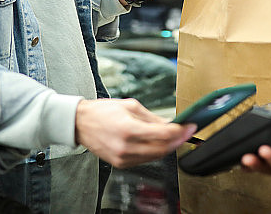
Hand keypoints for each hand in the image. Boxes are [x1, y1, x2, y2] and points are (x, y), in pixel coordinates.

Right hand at [75, 98, 195, 167]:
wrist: (80, 124)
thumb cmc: (102, 112)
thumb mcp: (130, 106)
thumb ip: (153, 117)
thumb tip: (171, 124)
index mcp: (129, 129)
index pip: (163, 134)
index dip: (180, 131)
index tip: (189, 126)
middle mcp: (126, 146)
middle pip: (162, 149)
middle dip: (177, 140)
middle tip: (185, 132)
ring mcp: (123, 158)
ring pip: (155, 157)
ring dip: (166, 147)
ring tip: (172, 136)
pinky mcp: (120, 164)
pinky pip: (144, 160)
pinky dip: (153, 152)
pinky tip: (156, 143)